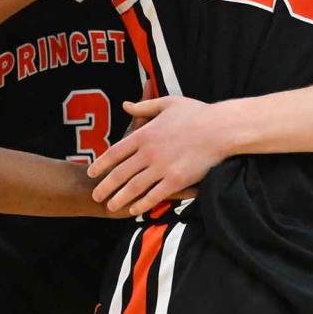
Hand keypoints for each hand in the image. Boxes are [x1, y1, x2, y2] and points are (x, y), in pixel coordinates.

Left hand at [87, 96, 220, 215]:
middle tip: (95, 196)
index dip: (101, 164)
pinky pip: (154, 196)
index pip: (114, 152)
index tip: (91, 173)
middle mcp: (148, 152)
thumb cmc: (197, 113)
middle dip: (105, 186)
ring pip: (133, 187)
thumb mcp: (167, 103)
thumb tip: (125, 105)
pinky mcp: (176, 180)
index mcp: (144, 134)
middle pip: (119, 173)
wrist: (221, 128)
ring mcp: (161, 168)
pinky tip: (134, 210)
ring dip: (120, 198)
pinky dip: (142, 204)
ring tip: (110, 206)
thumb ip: (144, 106)